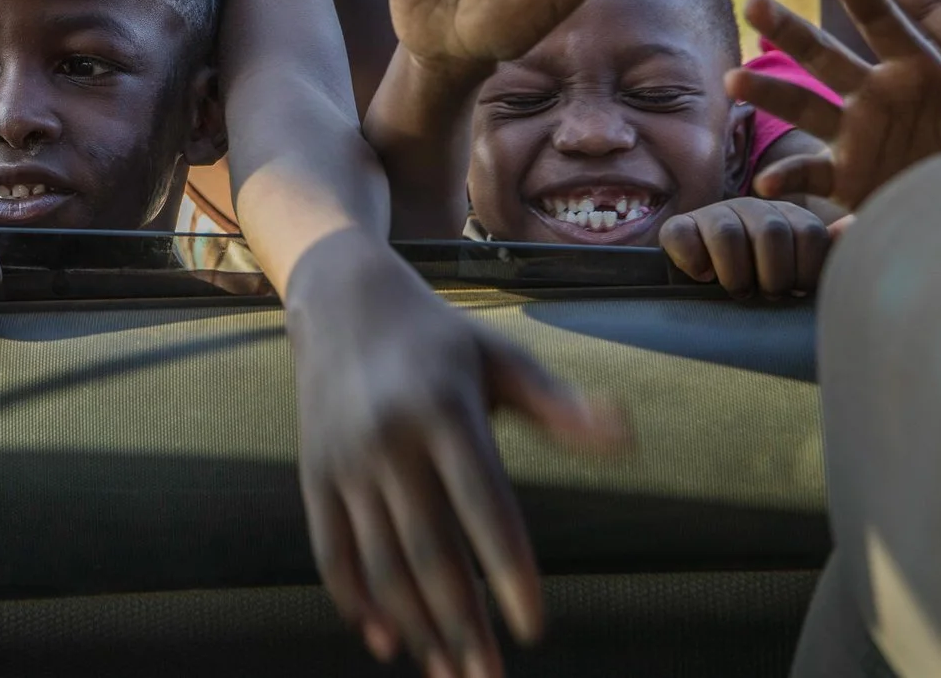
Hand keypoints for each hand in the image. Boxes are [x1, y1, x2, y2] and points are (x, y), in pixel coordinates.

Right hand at [288, 233, 627, 677]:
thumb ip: (559, 406)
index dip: (508, 570)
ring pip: (381, 562)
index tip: (535, 628)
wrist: (344, 300)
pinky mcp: (314, 475)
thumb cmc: (442, 341)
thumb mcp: (502, 358)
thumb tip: (626, 434)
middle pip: (428, 550)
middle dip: (461, 624)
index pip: (483, 506)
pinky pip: (332, 552)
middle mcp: (390, 438)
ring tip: (449, 675)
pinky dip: (357, 602)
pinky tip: (388, 642)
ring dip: (415, 626)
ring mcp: (346, 460)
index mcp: (444, 410)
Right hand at [659, 197, 829, 296]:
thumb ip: (826, 249)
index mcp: (788, 216)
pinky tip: (704, 277)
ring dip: (735, 274)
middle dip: (772, 276)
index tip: (796, 290)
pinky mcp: (679, 228)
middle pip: (771, 233)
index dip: (806, 271)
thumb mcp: (800, 267)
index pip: (809, 234)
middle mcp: (752, 208)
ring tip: (738, 290)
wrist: (709, 284)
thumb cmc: (763, 280)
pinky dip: (695, 263)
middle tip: (767, 294)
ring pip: (727, 234)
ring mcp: (713, 214)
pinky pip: (683, 236)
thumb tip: (855, 224)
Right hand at [731, 0, 940, 208]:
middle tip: (753, 4)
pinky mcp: (848, 179)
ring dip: (769, 93)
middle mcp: (877, 96)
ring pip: (803, 107)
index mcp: (918, 72)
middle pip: (825, 57)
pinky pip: (810, 175)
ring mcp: (857, 136)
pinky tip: (765, 182)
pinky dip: (787, 178)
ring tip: (732, 79)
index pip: (886, 25)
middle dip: (791, 31)